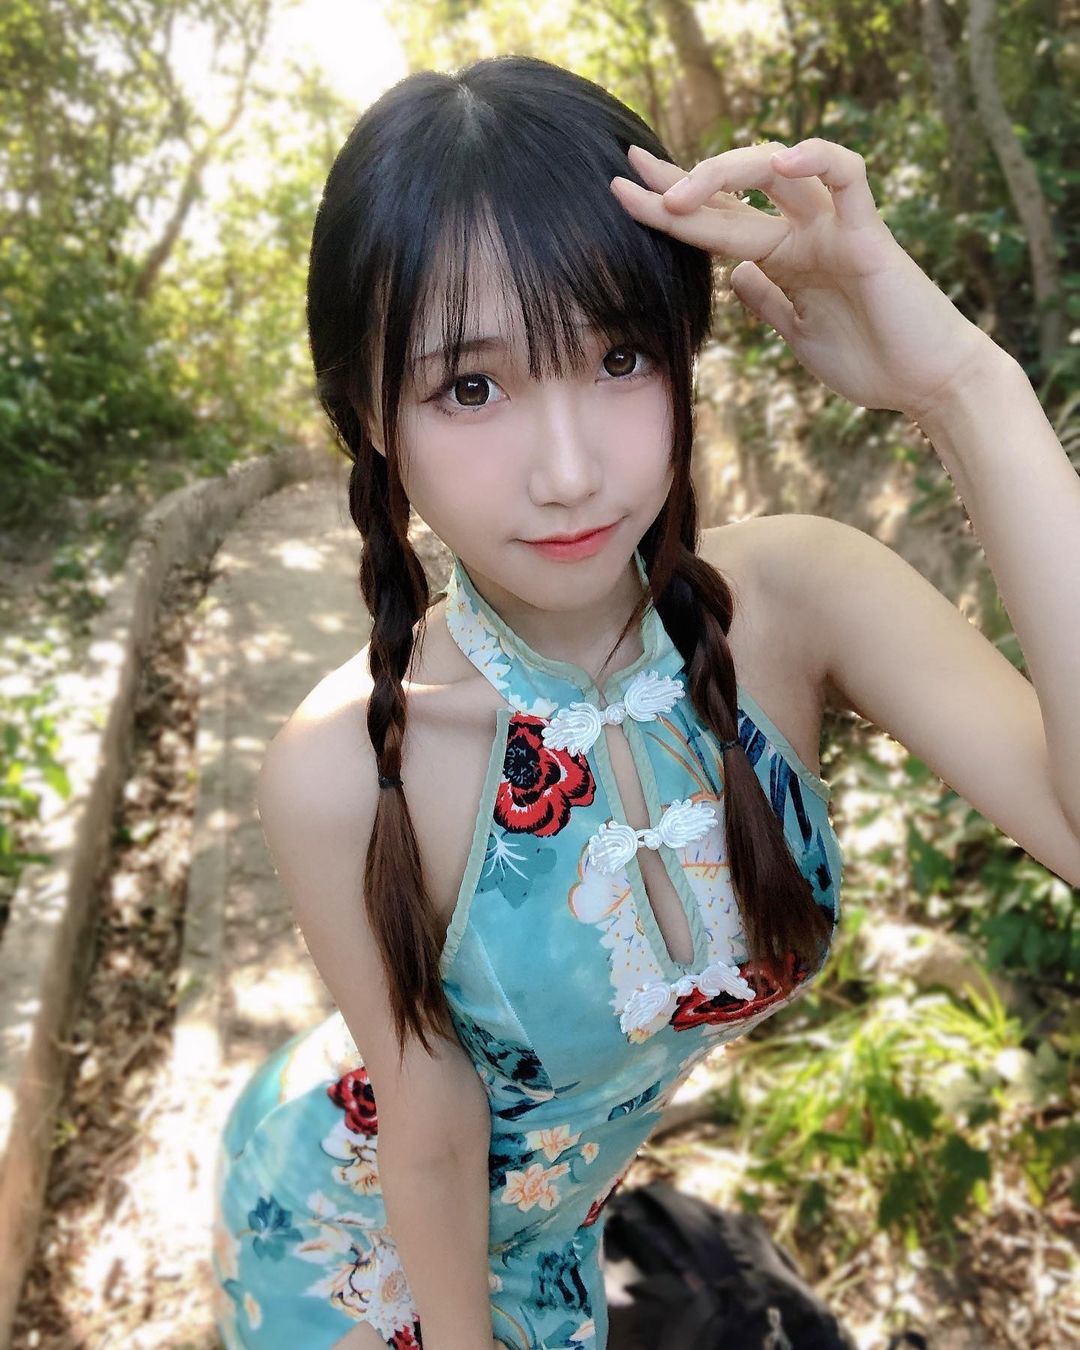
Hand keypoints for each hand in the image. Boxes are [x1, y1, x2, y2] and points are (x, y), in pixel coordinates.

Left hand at [609, 138, 994, 421]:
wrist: (926, 385)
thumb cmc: (870, 361)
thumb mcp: (797, 334)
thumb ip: (767, 301)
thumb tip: (732, 277)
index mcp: (786, 256)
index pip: (719, 221)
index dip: (672, 207)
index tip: (624, 194)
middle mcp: (806, 232)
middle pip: (734, 192)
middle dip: (678, 182)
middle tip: (630, 173)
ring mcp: (836, 229)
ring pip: (778, 172)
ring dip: (726, 172)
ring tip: (680, 193)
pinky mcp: (869, 236)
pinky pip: (848, 178)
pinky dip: (818, 159)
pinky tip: (780, 159)